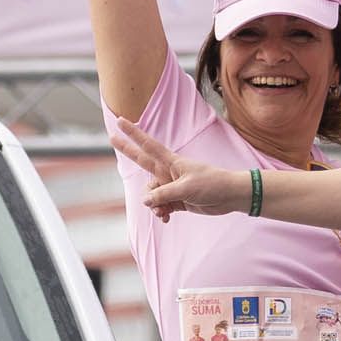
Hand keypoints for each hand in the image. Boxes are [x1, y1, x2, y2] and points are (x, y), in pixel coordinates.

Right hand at [110, 118, 254, 218]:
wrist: (230, 197)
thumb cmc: (211, 185)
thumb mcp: (185, 189)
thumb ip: (163, 194)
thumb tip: (145, 201)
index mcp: (171, 162)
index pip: (148, 145)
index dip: (134, 134)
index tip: (121, 121)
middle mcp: (169, 172)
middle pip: (142, 162)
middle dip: (127, 150)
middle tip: (110, 138)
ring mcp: (172, 186)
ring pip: (151, 194)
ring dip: (153, 205)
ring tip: (162, 212)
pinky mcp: (178, 200)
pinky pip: (161, 206)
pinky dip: (161, 213)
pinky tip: (166, 219)